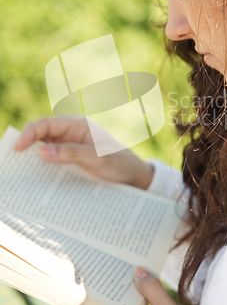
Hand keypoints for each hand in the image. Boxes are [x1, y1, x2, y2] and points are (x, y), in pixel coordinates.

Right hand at [14, 117, 153, 189]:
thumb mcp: (98, 158)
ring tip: (20, 173)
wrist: (135, 177)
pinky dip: (43, 169)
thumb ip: (72, 153)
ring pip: (44, 150)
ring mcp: (70, 148)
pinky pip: (52, 162)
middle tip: (13, 162)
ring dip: (33, 159)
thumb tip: (41, 151)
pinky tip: (36, 180)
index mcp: (78, 125)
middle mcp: (71, 134)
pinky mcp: (71, 161)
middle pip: (41, 135)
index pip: (46, 124)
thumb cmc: (120, 163)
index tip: (18, 148)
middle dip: (26, 146)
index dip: (29, 133)